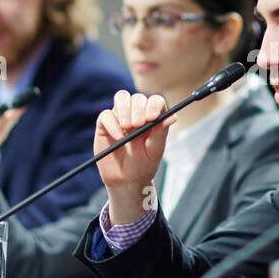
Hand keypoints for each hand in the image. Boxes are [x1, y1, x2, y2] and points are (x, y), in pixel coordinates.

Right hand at [94, 90, 175, 222]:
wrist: (126, 180)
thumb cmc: (144, 164)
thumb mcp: (155, 150)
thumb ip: (160, 132)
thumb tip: (173, 117)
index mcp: (153, 117)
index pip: (156, 101)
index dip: (154, 105)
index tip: (152, 117)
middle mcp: (137, 113)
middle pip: (138, 98)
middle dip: (138, 109)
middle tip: (138, 124)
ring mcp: (121, 117)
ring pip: (121, 97)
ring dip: (124, 109)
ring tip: (127, 126)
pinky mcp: (105, 124)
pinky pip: (106, 115)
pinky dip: (112, 123)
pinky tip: (118, 136)